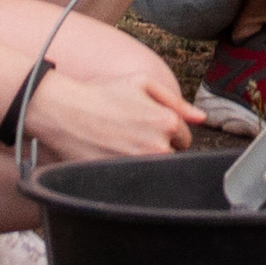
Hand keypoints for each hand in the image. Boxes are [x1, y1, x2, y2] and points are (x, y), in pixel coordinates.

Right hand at [28, 58, 202, 165]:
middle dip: (160, 147)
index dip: (169, 132)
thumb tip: (201, 118)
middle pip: (172, 157)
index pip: (185, 139)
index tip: (150, 126)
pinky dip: (128, 172)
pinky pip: (135, 181)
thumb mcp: (142, 83)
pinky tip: (113, 154)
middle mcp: (156, 148)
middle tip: (134, 134)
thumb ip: (176, 100)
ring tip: (123, 144)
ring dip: (145, 160)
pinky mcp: (118, 179)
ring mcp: (137, 166)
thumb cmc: (101, 94)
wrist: (64, 111)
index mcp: (166, 122)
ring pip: (155, 170)